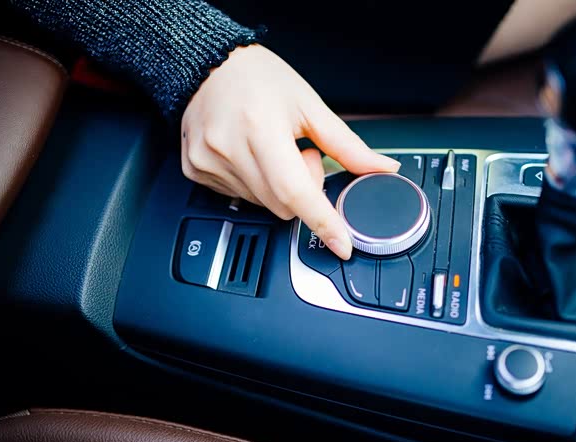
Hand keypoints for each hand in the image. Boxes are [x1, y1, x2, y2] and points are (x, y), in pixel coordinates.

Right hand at [181, 45, 399, 259]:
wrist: (209, 62)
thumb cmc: (258, 77)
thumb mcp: (309, 106)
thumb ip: (347, 146)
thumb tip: (380, 167)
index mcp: (261, 129)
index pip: (296, 191)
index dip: (322, 221)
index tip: (341, 244)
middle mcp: (230, 149)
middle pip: (283, 205)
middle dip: (302, 188)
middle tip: (299, 153)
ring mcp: (208, 162)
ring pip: (262, 205)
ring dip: (277, 186)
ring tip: (271, 148)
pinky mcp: (195, 170)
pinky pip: (237, 197)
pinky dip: (254, 184)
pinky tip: (249, 154)